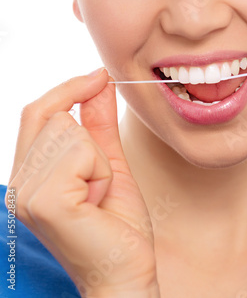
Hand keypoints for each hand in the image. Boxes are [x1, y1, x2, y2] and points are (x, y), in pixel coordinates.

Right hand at [6, 70, 159, 296]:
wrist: (126, 272)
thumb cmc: (117, 224)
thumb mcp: (109, 162)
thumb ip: (99, 122)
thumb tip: (99, 82)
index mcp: (29, 173)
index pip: (37, 111)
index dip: (68, 88)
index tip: (99, 76)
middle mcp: (19, 182)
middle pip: (53, 115)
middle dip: (91, 139)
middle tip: (99, 180)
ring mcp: (27, 193)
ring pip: (70, 131)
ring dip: (99, 159)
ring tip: (97, 194)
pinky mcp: (45, 201)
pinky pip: (82, 153)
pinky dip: (101, 171)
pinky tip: (97, 201)